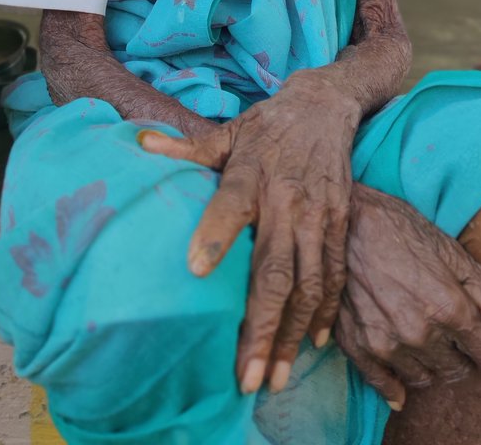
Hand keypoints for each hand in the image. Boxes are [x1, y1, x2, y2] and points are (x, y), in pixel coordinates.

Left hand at [139, 72, 359, 394]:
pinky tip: (314, 344)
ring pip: (308, 284)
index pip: (229, 206)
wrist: (325, 105)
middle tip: (245, 375)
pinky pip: (334, 274)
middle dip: (260, 326)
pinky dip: (327, 312)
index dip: (214, 236)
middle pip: (274, 269)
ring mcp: (317, 214)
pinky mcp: (340, 222)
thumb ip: (189, 148)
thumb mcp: (228, 131)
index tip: (196, 271)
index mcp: (251, 173)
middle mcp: (286, 198)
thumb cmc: (267, 125)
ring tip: (274, 376)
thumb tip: (140, 142)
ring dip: (292, 334)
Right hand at [334, 186, 480, 409]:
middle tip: (461, 339)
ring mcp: (385, 342)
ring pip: (424, 378)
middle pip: (458, 370)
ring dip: (432, 365)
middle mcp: (419, 332)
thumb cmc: (400, 228)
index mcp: (448, 307)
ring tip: (427, 340)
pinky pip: (384, 383)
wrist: (343, 218)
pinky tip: (402, 384)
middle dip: (466, 359)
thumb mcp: (451, 253)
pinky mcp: (356, 344)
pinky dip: (396, 386)